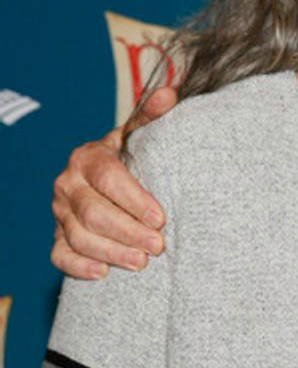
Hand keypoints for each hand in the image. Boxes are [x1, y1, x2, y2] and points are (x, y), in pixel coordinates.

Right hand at [50, 84, 176, 278]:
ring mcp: (59, 213)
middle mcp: (68, 184)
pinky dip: (79, 266)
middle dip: (128, 231)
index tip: (161, 217)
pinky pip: (60, 255)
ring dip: (112, 252)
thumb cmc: (127, 159)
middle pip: (93, 212)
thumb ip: (152, 117)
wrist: (101, 180)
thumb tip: (169, 94)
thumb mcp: (137, 137)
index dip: (134, 200)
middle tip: (158, 246)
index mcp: (87, 157)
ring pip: (79, 237)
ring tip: (142, 262)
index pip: (108, 178)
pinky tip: (104, 273)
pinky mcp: (57, 237)